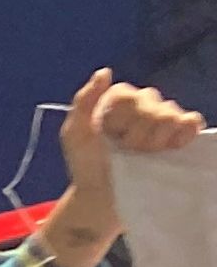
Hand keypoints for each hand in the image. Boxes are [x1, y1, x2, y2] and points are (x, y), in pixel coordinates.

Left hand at [38, 70, 203, 266]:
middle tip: (125, 151)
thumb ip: (84, 101)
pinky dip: (184, 133)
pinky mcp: (180, 136)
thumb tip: (105, 72)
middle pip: (153, 107)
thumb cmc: (86, 164)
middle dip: (137, 135)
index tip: (108, 138)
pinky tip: (170, 148)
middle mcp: (145, 102)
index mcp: (119, 98)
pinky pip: (192, 121)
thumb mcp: (74, 133)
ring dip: (154, 141)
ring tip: (142, 155)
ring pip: (171, 115)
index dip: (120, 122)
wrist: (101, 194)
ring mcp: (164, 119)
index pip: (130, 97)